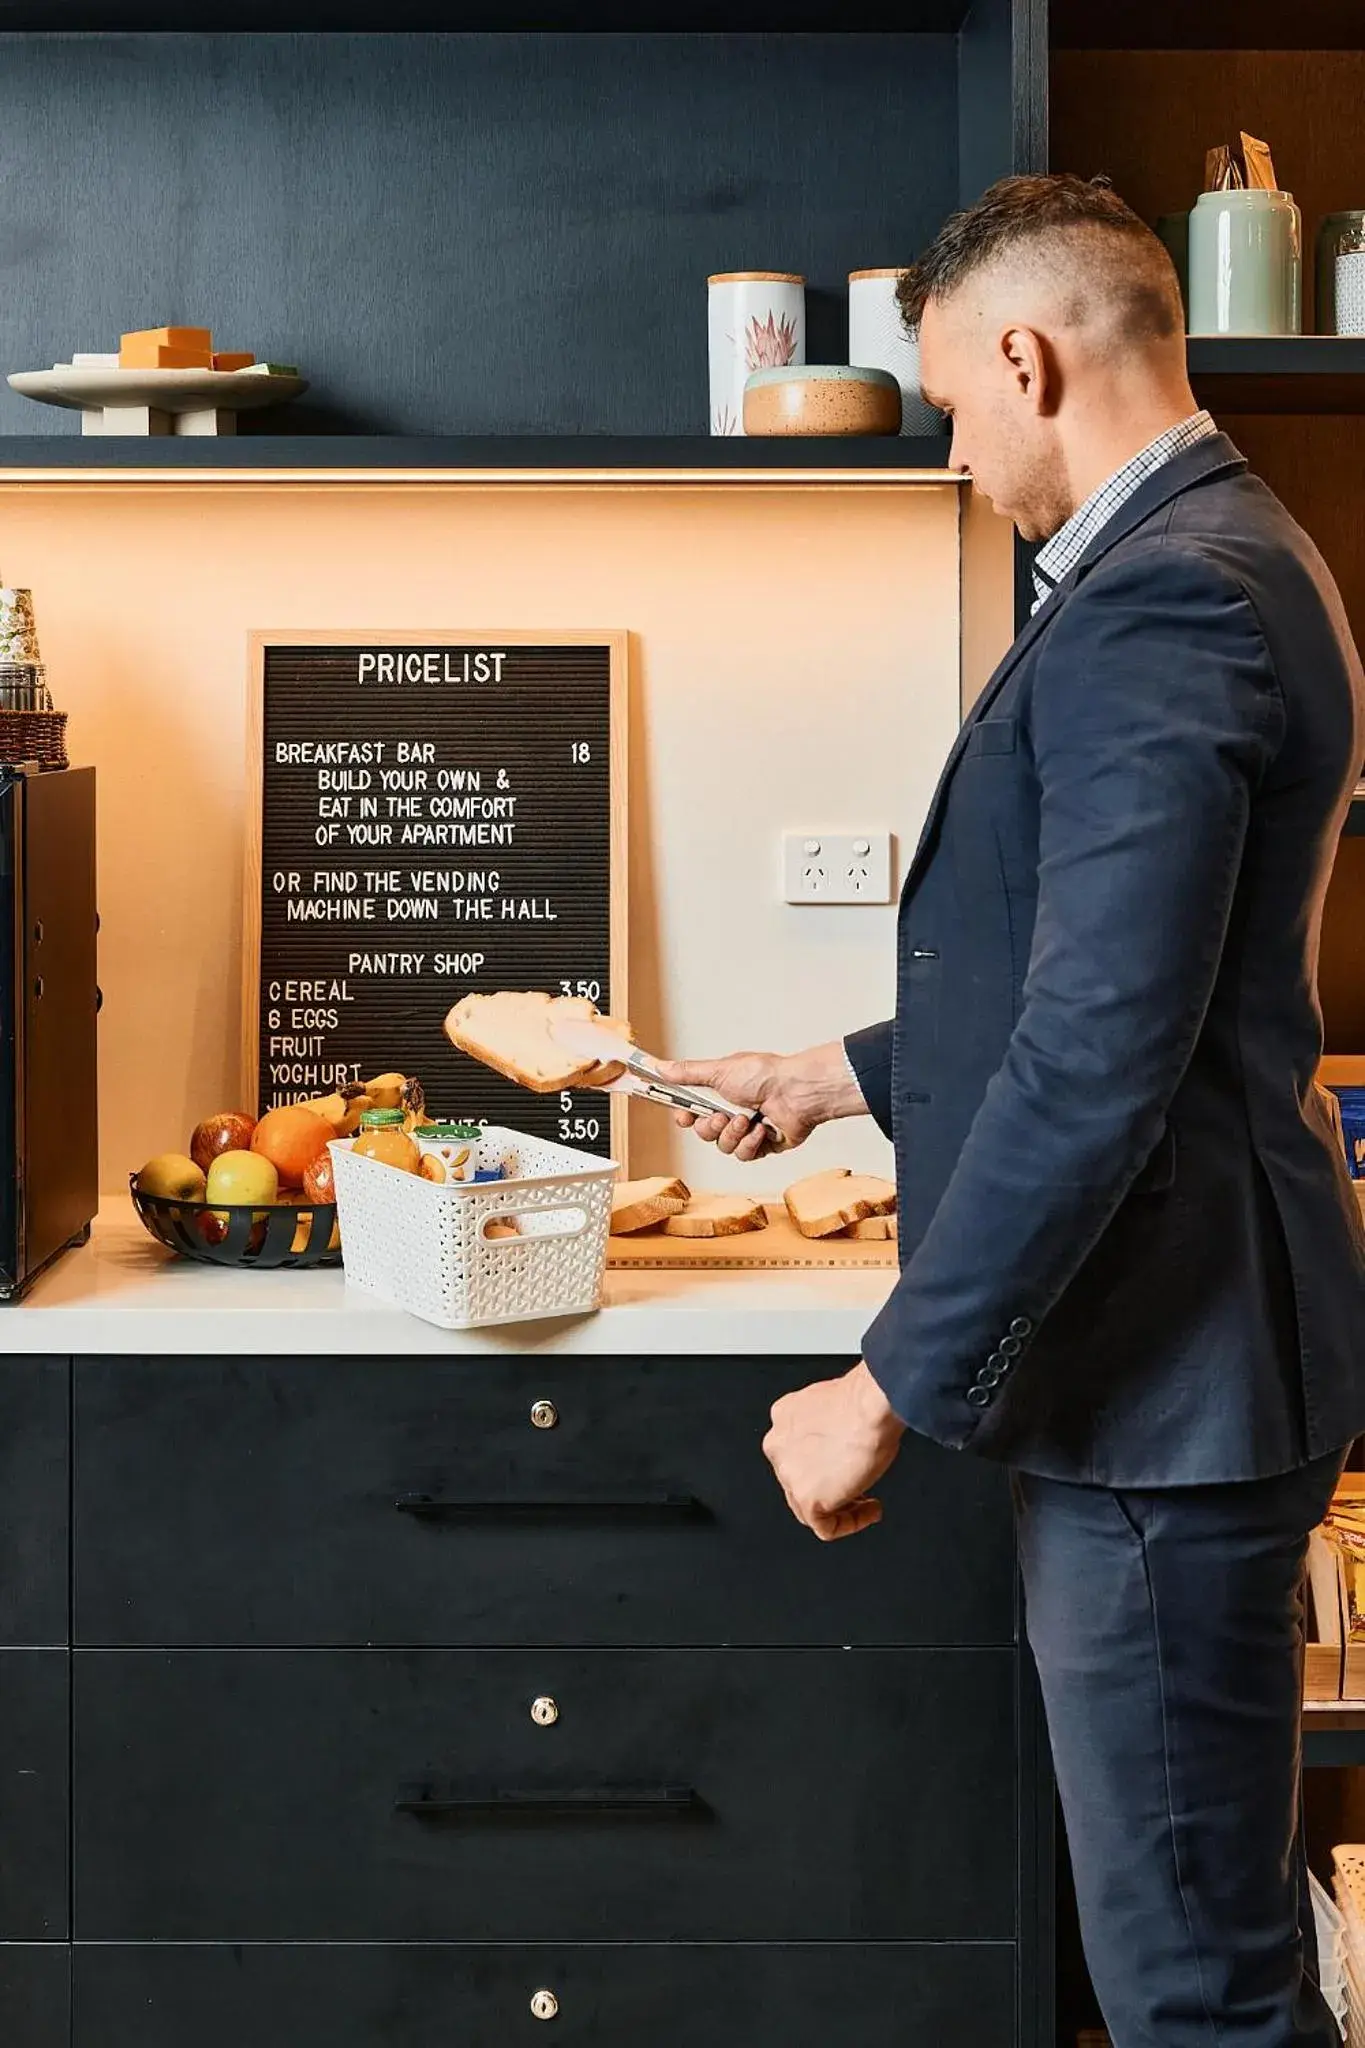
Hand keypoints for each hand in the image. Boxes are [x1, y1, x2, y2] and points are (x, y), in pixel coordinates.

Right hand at [654, 1040, 866, 1161]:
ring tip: (746, 1119)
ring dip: (732, 1134)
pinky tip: (761, 1129)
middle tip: (720, 1116)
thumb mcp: (720, 1071)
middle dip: (710, 1127)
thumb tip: (661, 1067)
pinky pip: (744, 1155)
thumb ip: (688, 1073)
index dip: (685, 1116)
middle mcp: (732, 1111)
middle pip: (705, 1132)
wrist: (796, 1092)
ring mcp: (748, 1130)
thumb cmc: (764, 1075)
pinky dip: (750, 1142)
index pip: (692, 1110)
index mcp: (720, 1093)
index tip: (683, 1115)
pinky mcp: (763, 1145)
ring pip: (723, 1146)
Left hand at [763, 1362, 903, 1540]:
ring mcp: (789, 1473)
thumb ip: (828, 1428)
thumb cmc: (865, 1401)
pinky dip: (851, 1523)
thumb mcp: (836, 1407)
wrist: (871, 1405)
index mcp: (783, 1418)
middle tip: (858, 1491)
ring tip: (868, 1504)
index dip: (824, 1464)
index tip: (845, 1466)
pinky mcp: (806, 1497)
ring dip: (841, 1509)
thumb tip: (843, 1443)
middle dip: (830, 1489)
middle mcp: (778, 1445)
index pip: (797, 1453)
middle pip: (799, 1481)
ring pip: (808, 1508)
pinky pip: (825, 1527)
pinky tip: (870, 1511)